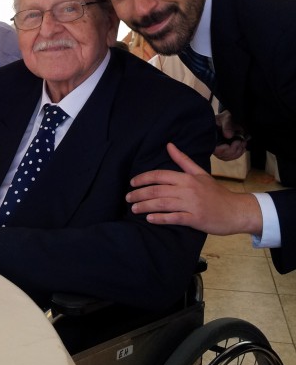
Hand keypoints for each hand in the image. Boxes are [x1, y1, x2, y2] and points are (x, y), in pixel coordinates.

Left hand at [126, 142, 262, 236]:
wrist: (236, 211)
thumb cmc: (216, 192)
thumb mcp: (200, 173)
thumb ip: (183, 160)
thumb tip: (168, 145)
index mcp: (187, 178)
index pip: (160, 175)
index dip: (143, 178)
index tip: (132, 183)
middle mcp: (187, 189)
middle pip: (158, 189)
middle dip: (140, 193)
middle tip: (128, 197)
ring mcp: (191, 204)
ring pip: (163, 203)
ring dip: (146, 206)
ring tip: (134, 209)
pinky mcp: (195, 219)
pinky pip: (175, 218)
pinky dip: (161, 219)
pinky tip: (150, 219)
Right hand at [214, 111, 248, 160]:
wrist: (225, 120)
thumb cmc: (223, 118)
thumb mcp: (225, 118)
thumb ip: (227, 125)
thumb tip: (229, 135)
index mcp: (210, 138)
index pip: (214, 149)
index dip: (223, 149)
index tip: (230, 143)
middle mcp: (212, 146)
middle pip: (222, 155)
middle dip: (233, 150)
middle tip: (241, 141)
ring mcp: (218, 149)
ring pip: (227, 157)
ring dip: (237, 152)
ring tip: (243, 143)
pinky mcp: (224, 151)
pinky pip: (230, 156)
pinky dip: (238, 153)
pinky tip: (242, 147)